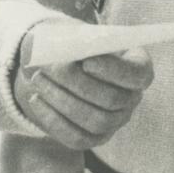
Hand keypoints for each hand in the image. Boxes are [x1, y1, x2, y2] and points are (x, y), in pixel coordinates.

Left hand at [14, 28, 153, 150]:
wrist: (57, 62)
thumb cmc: (72, 43)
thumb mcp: (76, 34)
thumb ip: (78, 41)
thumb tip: (70, 53)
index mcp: (137, 66)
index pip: (137, 73)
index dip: (114, 70)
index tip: (86, 61)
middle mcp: (132, 97)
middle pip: (112, 99)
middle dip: (77, 84)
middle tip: (49, 67)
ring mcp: (116, 121)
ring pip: (95, 120)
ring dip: (62, 100)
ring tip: (38, 79)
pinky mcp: (95, 138)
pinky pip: (77, 138)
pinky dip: (53, 120)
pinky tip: (36, 99)